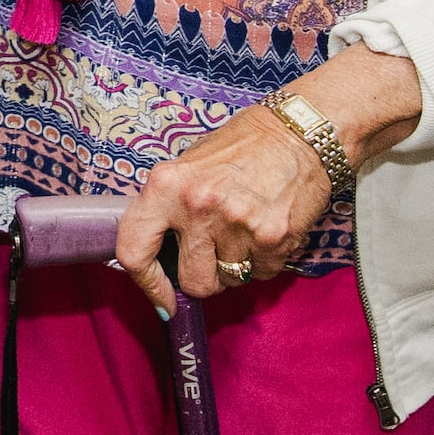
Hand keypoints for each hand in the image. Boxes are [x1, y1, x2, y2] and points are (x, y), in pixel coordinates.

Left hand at [113, 107, 331, 310]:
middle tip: (216, 249)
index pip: (134, 250)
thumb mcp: (189, 166)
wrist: (299, 134)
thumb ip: (168, 208)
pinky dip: (263, 260)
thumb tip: (156, 256)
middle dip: (204, 274)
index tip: (160, 300)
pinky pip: (260, 274)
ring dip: (235, 266)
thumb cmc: (241, 148)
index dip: (146, 284)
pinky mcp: (273, 239)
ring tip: (243, 231)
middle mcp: (198, 206)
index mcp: (166, 185)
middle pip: (192, 280)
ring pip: (228, 280)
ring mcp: (236, 225)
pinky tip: (265, 229)